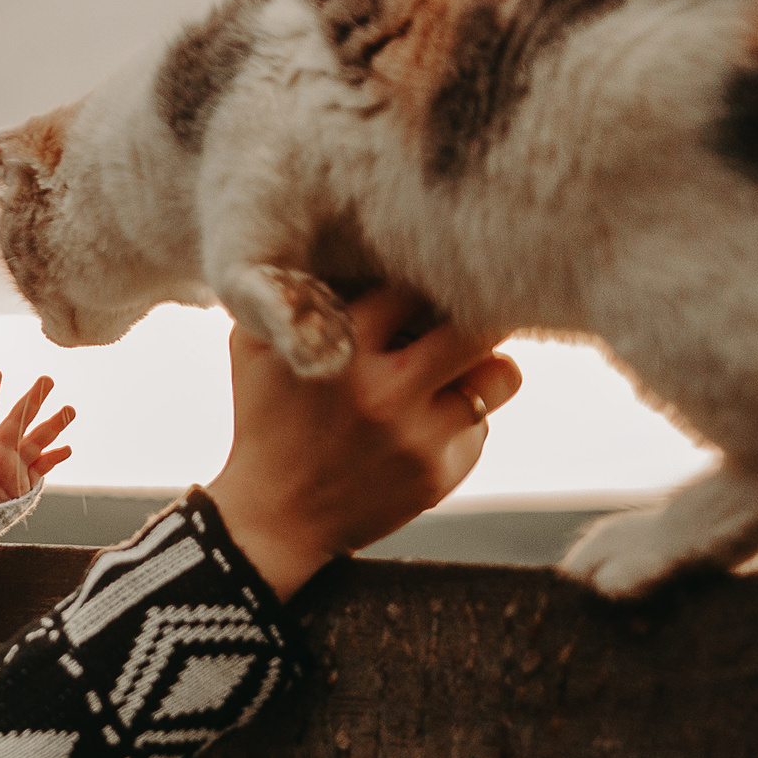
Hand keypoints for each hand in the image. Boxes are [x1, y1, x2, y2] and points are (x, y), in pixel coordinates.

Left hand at [0, 370, 74, 506]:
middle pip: (17, 420)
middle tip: (46, 380)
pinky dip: (55, 457)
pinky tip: (66, 449)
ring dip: (53, 425)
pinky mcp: (25, 480)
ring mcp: (14, 463)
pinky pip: (43, 465)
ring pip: (36, 439)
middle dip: (32, 400)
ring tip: (69, 410)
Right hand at [204, 284, 521, 600]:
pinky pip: (482, 424)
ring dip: (489, 364)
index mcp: (338, 348)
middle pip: (480, 322)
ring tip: (463, 365)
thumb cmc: (265, 418)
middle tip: (484, 303)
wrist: (273, 518)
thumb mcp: (254, 346)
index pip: (416, 283)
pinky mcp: (439, 474)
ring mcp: (417, 437)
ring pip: (502, 374)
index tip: (432, 276)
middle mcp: (383, 391)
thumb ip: (288, 293)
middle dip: (485, 308)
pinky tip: (424, 425)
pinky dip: (462, 416)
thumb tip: (336, 239)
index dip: (428, 276)